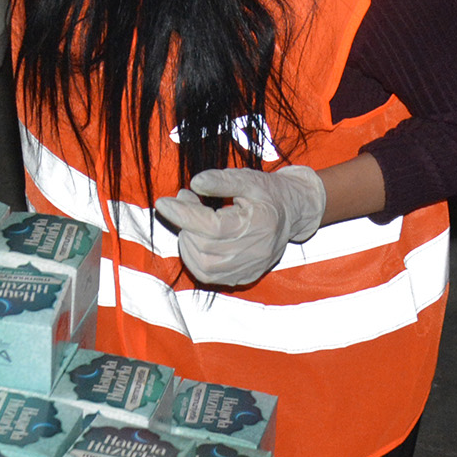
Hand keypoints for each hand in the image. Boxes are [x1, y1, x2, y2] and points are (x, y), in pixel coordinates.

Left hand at [153, 164, 326, 287]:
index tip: (163, 202)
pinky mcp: (244, 277)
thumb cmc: (268, 193)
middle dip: (184, 224)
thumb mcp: (248, 178)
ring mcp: (249, 268)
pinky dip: (194, 259)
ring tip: (189, 219)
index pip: (211, 226)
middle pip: (205, 247)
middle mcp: (255, 252)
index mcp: (258, 225)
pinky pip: (209, 277)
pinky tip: (194, 238)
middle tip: (183, 200)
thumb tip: (194, 184)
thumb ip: (221, 181)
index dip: (183, 215)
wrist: (292, 212)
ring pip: (203, 267)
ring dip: (187, 243)